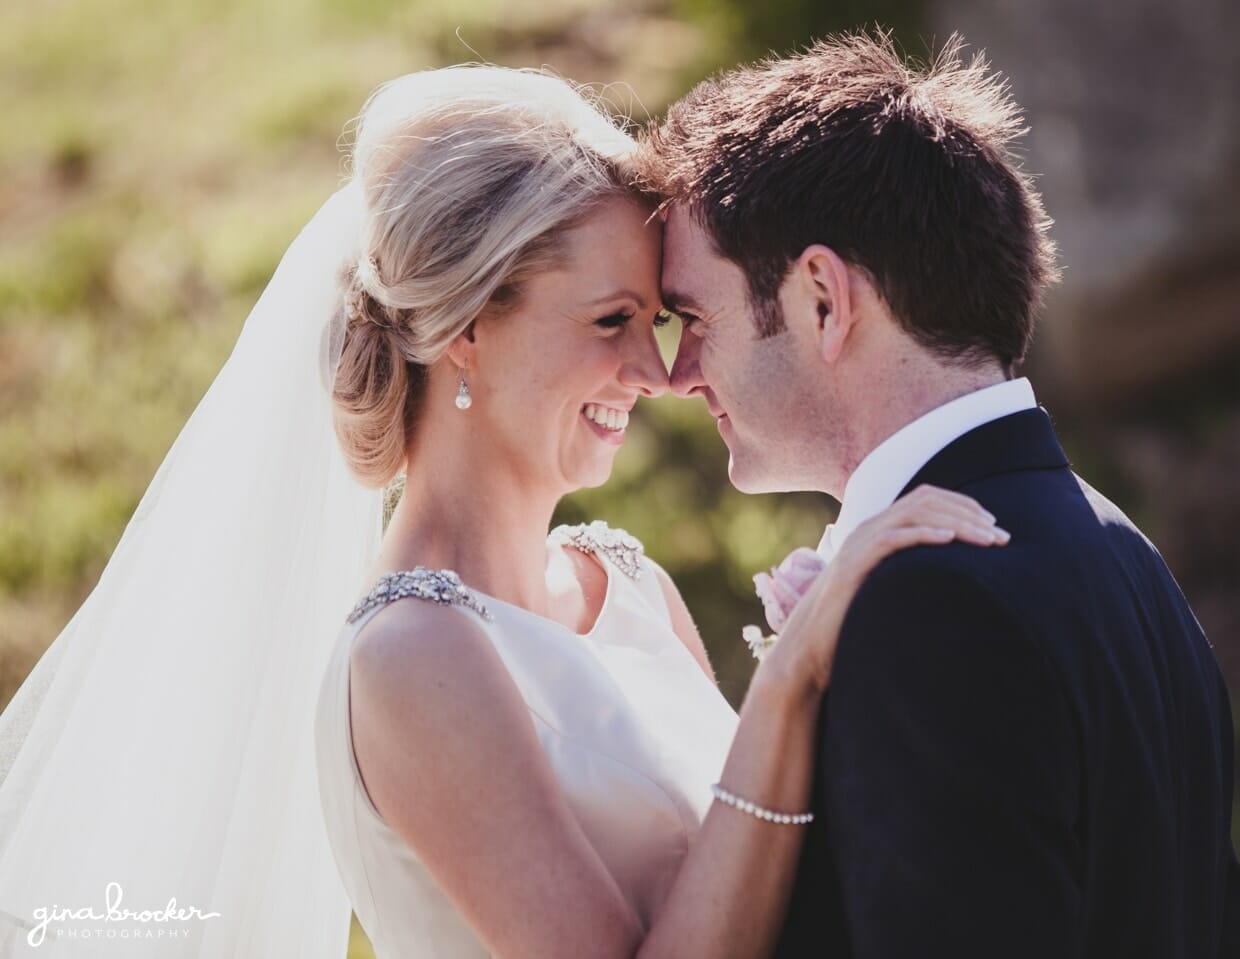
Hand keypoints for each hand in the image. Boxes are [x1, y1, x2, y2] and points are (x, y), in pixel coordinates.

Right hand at [757, 485, 1007, 696]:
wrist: (808, 651)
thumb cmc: (851, 628)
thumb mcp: (888, 595)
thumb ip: (911, 579)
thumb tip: (954, 582)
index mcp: (877, 532)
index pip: (924, 499)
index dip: (962, 505)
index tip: (993, 526)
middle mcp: (867, 531)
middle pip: (925, 500)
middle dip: (968, 513)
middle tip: (1001, 536)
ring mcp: (858, 545)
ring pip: (913, 513)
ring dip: (956, 522)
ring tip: (987, 539)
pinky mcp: (853, 565)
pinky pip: (891, 539)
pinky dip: (922, 534)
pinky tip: (948, 540)